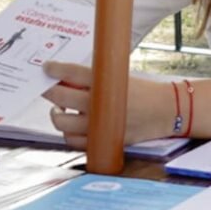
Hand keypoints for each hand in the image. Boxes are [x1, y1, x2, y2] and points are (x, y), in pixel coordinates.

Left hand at [40, 61, 175, 148]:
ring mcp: (99, 125)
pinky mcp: (102, 141)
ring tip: (59, 109)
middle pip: (61, 96)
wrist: (165, 111)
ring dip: (56, 114)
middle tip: (46, 88)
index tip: (46, 68)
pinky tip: (71, 125)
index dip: (54, 69)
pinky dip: (69, 133)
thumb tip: (67, 77)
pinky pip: (74, 141)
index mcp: (104, 83)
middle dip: (48, 90)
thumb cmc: (143, 91)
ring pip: (63, 122)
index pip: (71, 73)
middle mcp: (99, 104)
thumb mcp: (119, 76)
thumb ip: (95, 78)